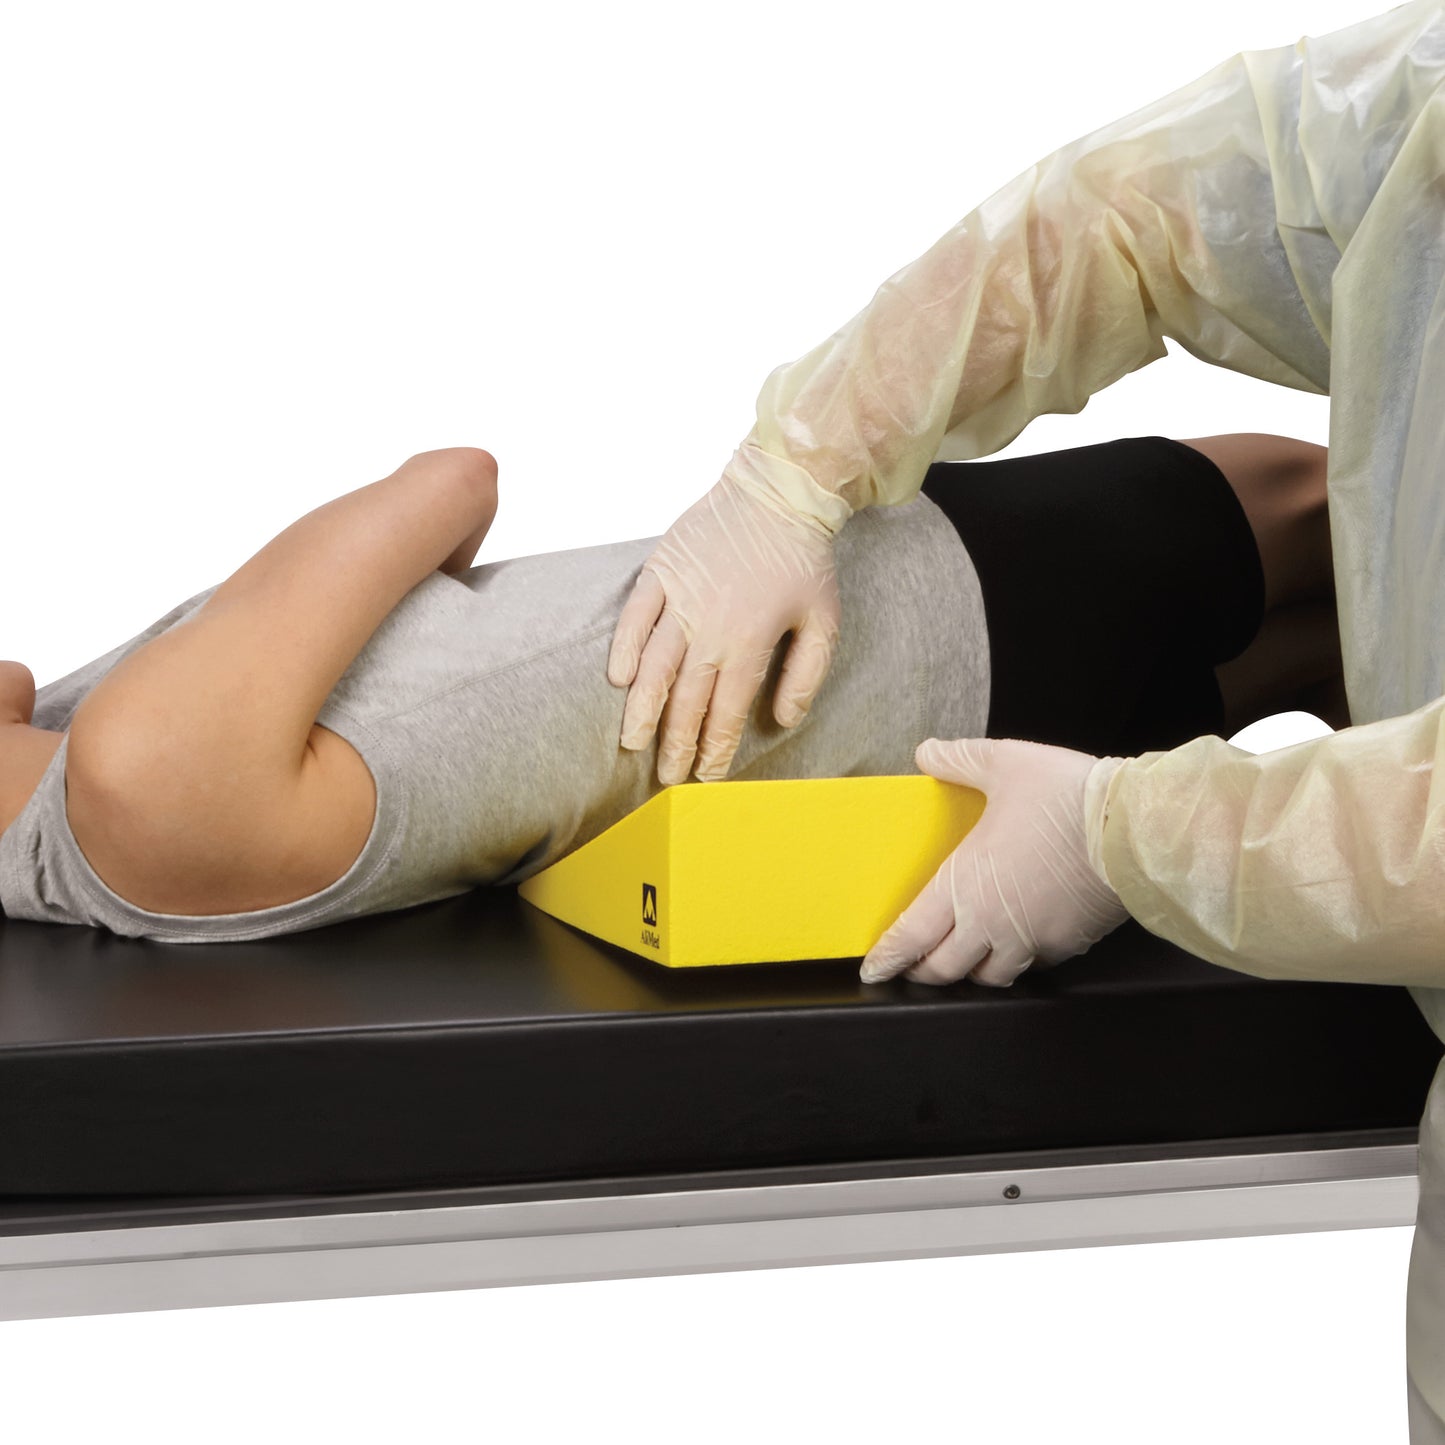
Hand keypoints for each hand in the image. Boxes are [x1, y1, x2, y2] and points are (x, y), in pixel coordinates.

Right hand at [607, 471, 841, 786]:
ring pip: (654, 666)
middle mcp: (711, 626)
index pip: (727, 711)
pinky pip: (635, 615)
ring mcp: (682, 598)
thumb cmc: (804, 559)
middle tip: (667, 776)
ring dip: (643, 708)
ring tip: (633, 741)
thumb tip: (784, 721)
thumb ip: (805, 676)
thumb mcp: (824, 621)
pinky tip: (620, 678)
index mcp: (751, 642)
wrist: (779, 491)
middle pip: (686, 699)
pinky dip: (625, 647)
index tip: (706, 776)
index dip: (715, 749)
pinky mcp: (661, 570)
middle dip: (676, 743)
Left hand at [860, 736, 1130, 986]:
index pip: (912, 934)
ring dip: (967, 972)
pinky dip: (1013, 962)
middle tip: (911, 966)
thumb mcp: (1004, 764)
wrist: (1135, 831)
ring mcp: (1031, 939)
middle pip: (944, 968)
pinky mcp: (1066, 943)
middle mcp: (992, 923)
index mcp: (965, 885)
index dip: (889, 955)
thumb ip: (959, 761)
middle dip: (921, 970)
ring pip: (987, 976)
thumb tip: (928, 753)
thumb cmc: (1069, 799)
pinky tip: (1013, 947)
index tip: (875, 967)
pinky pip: (1031, 965)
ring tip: (959, 962)